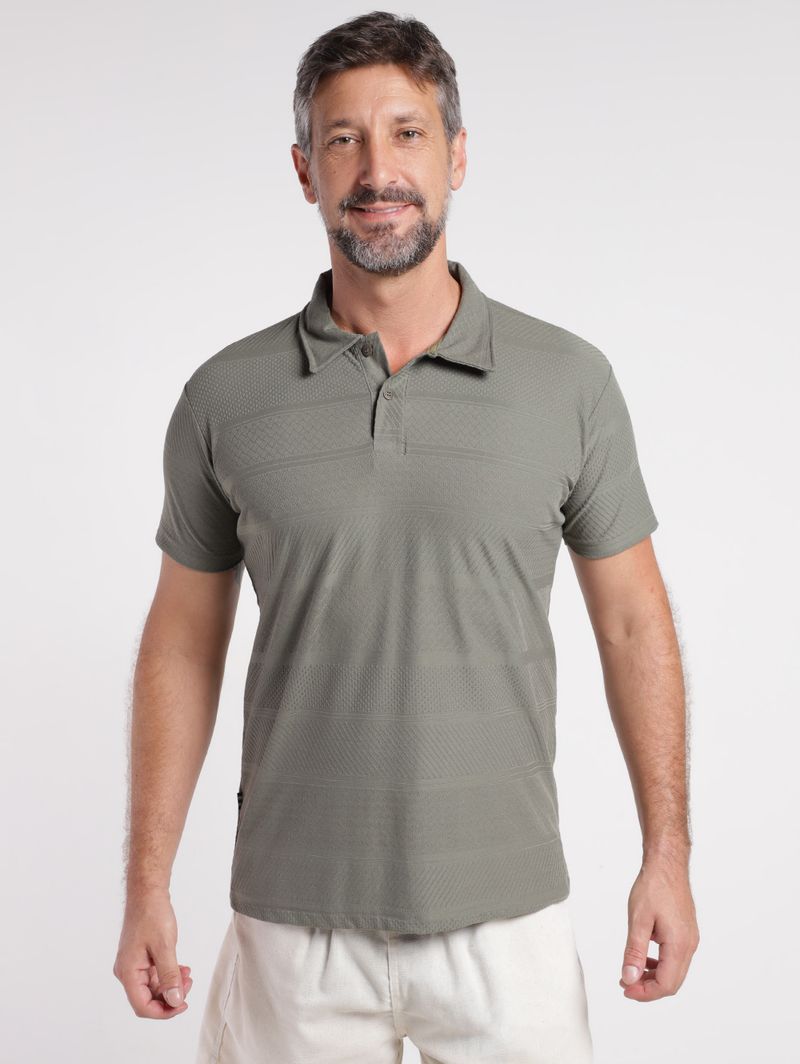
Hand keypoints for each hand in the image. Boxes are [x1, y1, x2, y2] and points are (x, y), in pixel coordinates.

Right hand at [113, 887, 193, 1018]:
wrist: (147, 893)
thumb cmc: (152, 915)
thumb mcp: (165, 947)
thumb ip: (169, 976)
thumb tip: (174, 1001)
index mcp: (128, 972)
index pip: (142, 1006)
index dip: (163, 1011)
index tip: (182, 1005)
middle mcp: (127, 972)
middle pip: (147, 998)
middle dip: (170, 996)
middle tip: (188, 984)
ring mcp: (133, 965)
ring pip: (152, 987)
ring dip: (171, 985)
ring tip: (187, 975)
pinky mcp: (140, 958)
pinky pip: (153, 975)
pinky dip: (168, 975)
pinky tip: (181, 968)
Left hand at [619, 854, 699, 1000]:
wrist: (667, 864)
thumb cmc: (654, 886)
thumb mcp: (638, 920)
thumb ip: (634, 952)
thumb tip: (630, 977)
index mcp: (679, 945)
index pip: (666, 984)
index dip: (645, 992)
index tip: (625, 988)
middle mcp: (689, 945)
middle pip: (672, 982)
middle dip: (648, 987)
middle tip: (625, 983)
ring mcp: (690, 938)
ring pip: (674, 971)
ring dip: (653, 976)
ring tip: (631, 971)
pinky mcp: (686, 932)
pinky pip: (675, 958)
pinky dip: (659, 963)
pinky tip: (644, 957)